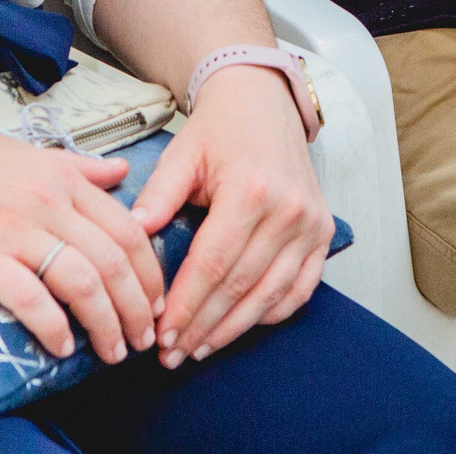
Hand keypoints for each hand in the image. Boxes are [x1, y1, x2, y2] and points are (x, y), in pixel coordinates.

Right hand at [0, 110, 163, 363]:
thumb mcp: (26, 152)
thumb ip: (77, 168)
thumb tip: (121, 171)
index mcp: (62, 178)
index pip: (128, 229)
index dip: (150, 273)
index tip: (155, 302)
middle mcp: (47, 202)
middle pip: (114, 261)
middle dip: (136, 308)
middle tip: (142, 338)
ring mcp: (14, 229)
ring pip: (83, 282)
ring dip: (105, 324)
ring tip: (111, 350)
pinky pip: (30, 298)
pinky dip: (53, 328)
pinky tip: (62, 347)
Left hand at [133, 63, 331, 368]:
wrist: (263, 102)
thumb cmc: (219, 129)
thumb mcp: (181, 154)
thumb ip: (158, 196)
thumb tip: (132, 237)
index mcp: (251, 190)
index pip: (213, 264)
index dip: (187, 305)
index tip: (161, 333)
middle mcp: (289, 210)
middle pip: (240, 287)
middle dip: (203, 326)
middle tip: (173, 353)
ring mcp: (311, 224)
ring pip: (271, 295)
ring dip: (233, 329)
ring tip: (200, 349)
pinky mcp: (323, 232)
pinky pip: (300, 288)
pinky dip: (272, 313)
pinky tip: (241, 326)